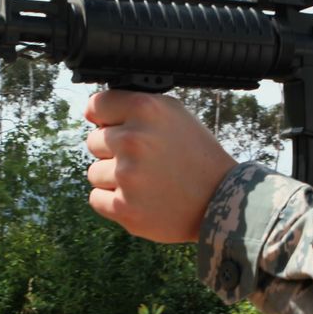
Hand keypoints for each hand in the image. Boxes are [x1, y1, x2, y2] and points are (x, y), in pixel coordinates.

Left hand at [84, 90, 236, 242]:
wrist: (221, 199)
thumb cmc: (195, 155)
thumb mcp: (174, 115)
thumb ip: (135, 107)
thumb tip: (91, 112)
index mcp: (147, 109)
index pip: (96, 105)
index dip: (106, 118)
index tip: (115, 127)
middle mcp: (134, 139)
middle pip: (93, 141)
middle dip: (113, 151)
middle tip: (144, 160)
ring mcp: (127, 176)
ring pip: (94, 173)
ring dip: (113, 179)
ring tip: (146, 181)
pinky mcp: (124, 207)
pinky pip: (96, 199)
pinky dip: (113, 201)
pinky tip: (140, 198)